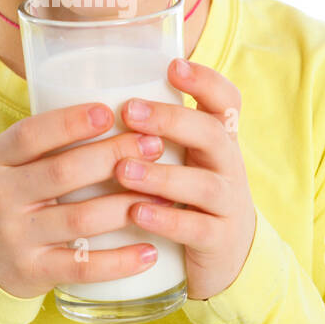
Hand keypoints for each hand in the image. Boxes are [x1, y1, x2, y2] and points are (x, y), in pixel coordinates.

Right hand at [0, 101, 171, 298]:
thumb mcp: (6, 163)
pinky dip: (119, 262)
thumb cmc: (4, 197)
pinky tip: (150, 251)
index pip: (30, 135)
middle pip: (63, 173)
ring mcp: (17, 237)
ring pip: (80, 219)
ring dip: (127, 206)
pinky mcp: (33, 272)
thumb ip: (45, 142)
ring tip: (166, 194)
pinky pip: (82, 267)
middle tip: (154, 145)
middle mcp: (3, 197)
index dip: (69, 122)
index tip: (108, 111)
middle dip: (114, 157)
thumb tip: (116, 105)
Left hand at [114, 58, 256, 300]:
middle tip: (129, 111)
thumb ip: (158, 133)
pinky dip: (167, 219)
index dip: (205, 80)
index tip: (173, 65)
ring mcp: (228, 204)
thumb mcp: (187, 160)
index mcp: (218, 140)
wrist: (228, 258)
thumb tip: (95, 99)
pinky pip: (197, 229)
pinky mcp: (219, 240)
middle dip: (171, 120)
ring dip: (161, 175)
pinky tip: (137, 213)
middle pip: (212, 134)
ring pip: (203, 184)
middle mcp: (228, 166)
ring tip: (123, 170)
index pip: (226, 100)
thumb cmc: (191, 197)